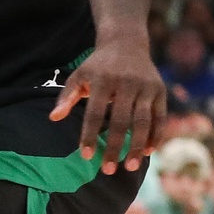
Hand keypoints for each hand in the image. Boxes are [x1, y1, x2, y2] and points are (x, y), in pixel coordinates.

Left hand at [52, 39, 165, 172]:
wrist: (126, 43)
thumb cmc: (97, 66)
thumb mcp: (79, 75)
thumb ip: (66, 97)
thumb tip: (53, 118)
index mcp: (103, 81)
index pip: (95, 113)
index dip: (90, 135)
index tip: (85, 156)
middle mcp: (126, 84)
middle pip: (121, 121)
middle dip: (115, 147)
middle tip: (107, 170)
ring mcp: (146, 87)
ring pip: (144, 122)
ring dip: (138, 146)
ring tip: (130, 167)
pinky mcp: (161, 91)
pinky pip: (160, 117)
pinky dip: (156, 135)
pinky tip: (149, 152)